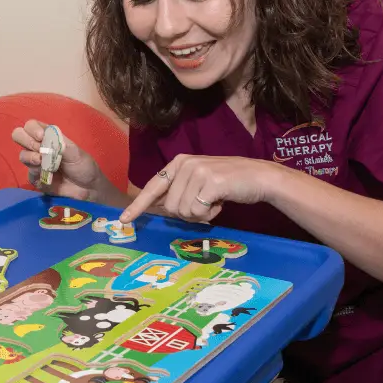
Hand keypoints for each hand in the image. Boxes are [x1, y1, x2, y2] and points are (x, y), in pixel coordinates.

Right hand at [11, 120, 106, 200]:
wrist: (88, 188)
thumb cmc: (83, 166)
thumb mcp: (76, 152)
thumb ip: (60, 144)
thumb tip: (44, 138)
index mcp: (48, 137)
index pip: (31, 126)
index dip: (32, 128)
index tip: (41, 136)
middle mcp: (38, 147)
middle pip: (19, 136)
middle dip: (26, 140)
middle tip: (39, 148)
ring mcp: (35, 163)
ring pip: (22, 155)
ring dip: (31, 157)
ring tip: (42, 162)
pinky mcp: (36, 178)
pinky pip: (29, 172)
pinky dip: (36, 171)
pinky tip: (47, 173)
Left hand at [120, 154, 278, 223]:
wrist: (259, 177)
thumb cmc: (228, 183)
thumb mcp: (198, 181)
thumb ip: (178, 190)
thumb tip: (155, 206)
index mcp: (178, 163)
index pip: (153, 186)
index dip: (138, 205)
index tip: (124, 220)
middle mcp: (185, 164)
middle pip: (170, 207)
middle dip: (187, 213)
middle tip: (204, 204)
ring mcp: (197, 171)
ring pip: (183, 211)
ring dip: (200, 214)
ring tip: (214, 201)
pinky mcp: (210, 182)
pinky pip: (198, 211)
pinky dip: (210, 214)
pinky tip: (220, 203)